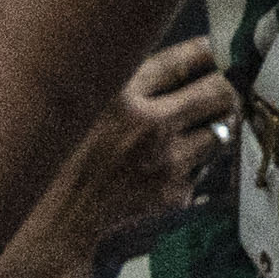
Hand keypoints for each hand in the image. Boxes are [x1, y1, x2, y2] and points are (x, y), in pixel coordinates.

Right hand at [24, 36, 233, 257]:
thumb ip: (130, 81)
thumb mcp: (86, 105)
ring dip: (215, 126)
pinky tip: (170, 166)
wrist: (54, 222)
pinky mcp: (174, 193)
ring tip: (196, 128)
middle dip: (224, 88)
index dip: (208, 54)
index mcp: (122, 94)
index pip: (191, 58)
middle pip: (219, 90)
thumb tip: (185, 58)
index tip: (210, 57)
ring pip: (221, 130)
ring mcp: (165, 162)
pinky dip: (195, 163)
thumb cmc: (64, 158)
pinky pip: (203, 167)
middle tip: (218, 91)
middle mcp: (148, 125)